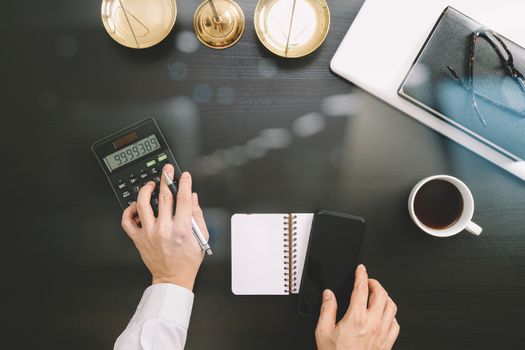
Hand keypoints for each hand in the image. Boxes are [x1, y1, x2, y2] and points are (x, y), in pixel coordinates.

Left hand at [120, 165, 207, 290]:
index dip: (184, 183)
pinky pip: (127, 221)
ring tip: (150, 185)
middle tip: (166, 170)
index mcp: (182, 229)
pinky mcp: (139, 239)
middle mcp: (164, 229)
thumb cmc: (187, 260)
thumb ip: (197, 215)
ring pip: (143, 205)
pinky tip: (136, 206)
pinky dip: (129, 211)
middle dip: (166, 179)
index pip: (183, 198)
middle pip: (164, 197)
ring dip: (146, 191)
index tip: (184, 176)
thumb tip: (193, 197)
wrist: (173, 278)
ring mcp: (149, 234)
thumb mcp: (201, 237)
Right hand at [315, 265, 399, 349]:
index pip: (362, 288)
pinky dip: (391, 315)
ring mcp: (383, 333)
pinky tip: (384, 315)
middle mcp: (373, 324)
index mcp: (357, 318)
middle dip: (375, 283)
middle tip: (368, 281)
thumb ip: (326, 309)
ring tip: (377, 295)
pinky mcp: (387, 343)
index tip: (361, 269)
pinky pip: (396, 323)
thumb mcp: (323, 332)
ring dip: (385, 297)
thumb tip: (328, 294)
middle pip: (381, 294)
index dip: (362, 274)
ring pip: (392, 306)